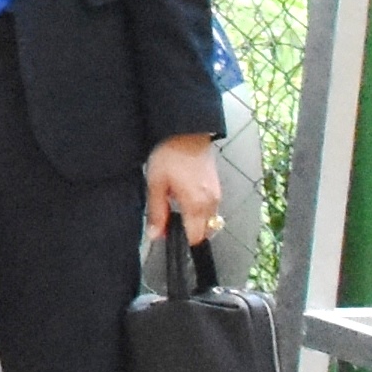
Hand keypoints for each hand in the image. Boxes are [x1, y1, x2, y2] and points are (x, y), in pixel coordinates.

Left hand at [146, 131, 223, 246]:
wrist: (187, 131)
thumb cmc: (170, 156)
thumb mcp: (156, 184)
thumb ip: (157, 212)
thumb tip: (155, 235)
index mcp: (197, 205)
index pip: (195, 237)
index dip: (182, 240)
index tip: (168, 235)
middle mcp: (211, 203)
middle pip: (204, 232)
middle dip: (188, 231)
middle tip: (169, 220)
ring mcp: (217, 195)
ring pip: (209, 220)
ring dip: (194, 221)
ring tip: (176, 206)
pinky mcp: (217, 187)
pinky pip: (211, 208)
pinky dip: (200, 210)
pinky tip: (185, 198)